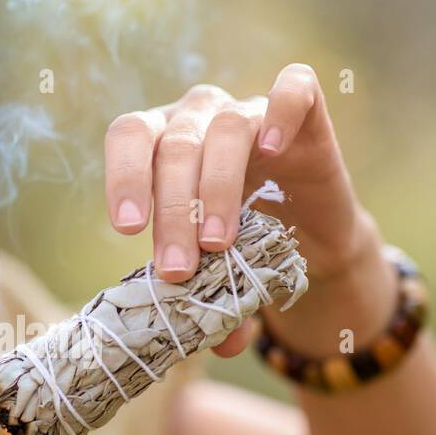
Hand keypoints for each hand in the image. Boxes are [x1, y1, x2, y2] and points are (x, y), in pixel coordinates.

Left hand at [103, 66, 383, 357]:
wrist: (311, 236)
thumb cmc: (245, 247)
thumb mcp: (217, 276)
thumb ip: (210, 302)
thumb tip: (215, 345)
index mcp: (161, 144)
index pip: (129, 137)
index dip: (124, 176)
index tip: (129, 230)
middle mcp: (200, 116)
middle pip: (176, 146)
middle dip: (174, 212)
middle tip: (179, 269)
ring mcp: (250, 108)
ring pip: (226, 127)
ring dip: (217, 188)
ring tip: (218, 243)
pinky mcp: (306, 109)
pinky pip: (294, 89)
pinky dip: (281, 113)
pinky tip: (272, 151)